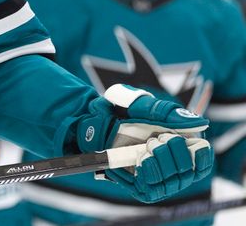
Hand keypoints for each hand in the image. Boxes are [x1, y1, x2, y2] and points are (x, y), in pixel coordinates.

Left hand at [76, 84, 212, 202]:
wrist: (95, 121)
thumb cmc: (121, 111)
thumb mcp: (142, 105)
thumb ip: (169, 113)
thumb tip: (200, 123)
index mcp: (181, 145)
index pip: (203, 162)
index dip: (199, 155)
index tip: (179, 139)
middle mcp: (172, 164)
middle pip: (187, 173)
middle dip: (171, 153)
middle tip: (153, 140)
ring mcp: (157, 177)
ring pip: (171, 184)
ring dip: (158, 164)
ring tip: (144, 149)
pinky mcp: (141, 187)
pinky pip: (151, 191)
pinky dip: (146, 176)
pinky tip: (140, 162)